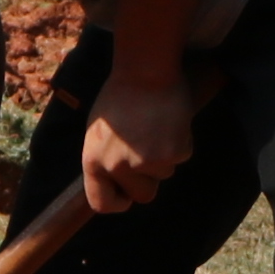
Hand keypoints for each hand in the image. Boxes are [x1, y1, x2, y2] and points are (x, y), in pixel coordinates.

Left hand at [79, 60, 197, 213]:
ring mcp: (146, 161)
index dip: (118, 201)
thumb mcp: (99, 131)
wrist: (145, 70)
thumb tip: (116, 181)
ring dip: (163, 156)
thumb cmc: (120, 95)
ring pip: (164, 174)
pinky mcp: (173, 152)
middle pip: (143, 195)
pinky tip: (169, 121)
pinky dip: (179, 142)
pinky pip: (180, 157)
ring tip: (155, 127)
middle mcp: (118, 166)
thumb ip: (105, 158)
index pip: (102, 203)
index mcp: (94, 160)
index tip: (126, 195)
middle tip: (149, 153)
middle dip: (149, 180)